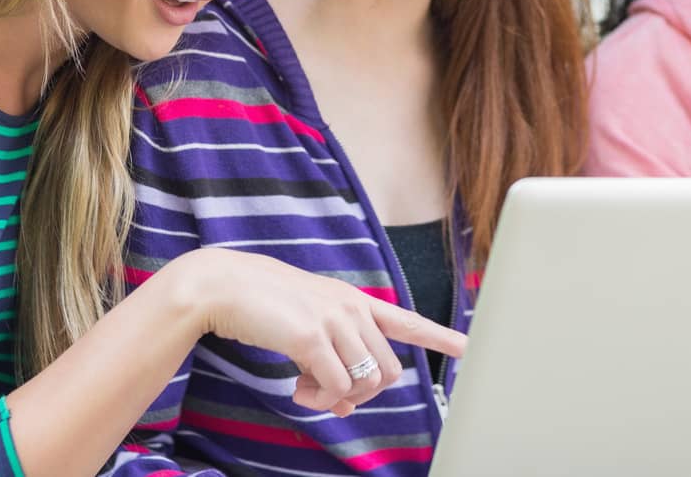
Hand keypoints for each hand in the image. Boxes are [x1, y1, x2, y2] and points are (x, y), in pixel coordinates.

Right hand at [169, 249, 466, 417]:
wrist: (223, 286)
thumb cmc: (263, 304)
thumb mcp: (307, 326)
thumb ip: (331, 358)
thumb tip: (343, 404)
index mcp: (354, 301)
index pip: (406, 321)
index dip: (439, 337)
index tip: (467, 346)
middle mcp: (352, 308)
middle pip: (388, 371)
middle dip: (363, 394)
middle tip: (326, 393)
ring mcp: (334, 321)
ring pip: (367, 383)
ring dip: (339, 399)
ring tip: (307, 388)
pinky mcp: (311, 337)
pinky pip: (336, 388)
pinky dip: (319, 399)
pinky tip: (297, 388)